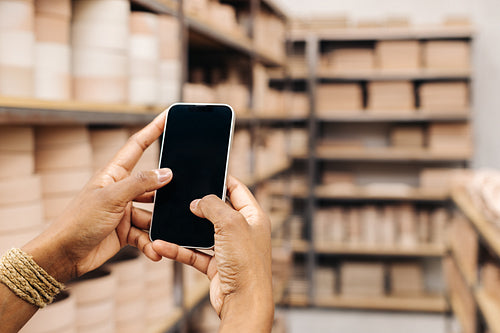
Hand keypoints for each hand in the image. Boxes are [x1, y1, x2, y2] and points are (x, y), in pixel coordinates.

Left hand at [23, 112, 168, 281]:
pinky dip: (151, 243)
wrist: (63, 255)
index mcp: (115, 174)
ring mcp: (125, 211)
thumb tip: (167, 173)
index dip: (153, 130)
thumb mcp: (111, 198)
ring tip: (164, 237)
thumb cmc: (78, 221)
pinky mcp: (127, 231)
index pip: (137, 146)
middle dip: (167, 192)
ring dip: (158, 227)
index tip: (168, 116)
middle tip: (184, 194)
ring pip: (153, 214)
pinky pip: (147, 234)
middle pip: (152, 184)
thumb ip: (140, 183)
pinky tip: (155, 251)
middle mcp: (122, 190)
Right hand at [152, 176, 273, 331]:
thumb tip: (197, 201)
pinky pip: (194, 253)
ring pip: (202, 233)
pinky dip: (179, 249)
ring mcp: (229, 249)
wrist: (243, 302)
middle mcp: (243, 231)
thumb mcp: (230, 223)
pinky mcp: (217, 265)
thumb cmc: (246, 263)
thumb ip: (212, 205)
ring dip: (184, 230)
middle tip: (182, 195)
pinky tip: (162, 245)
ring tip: (166, 222)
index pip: (238, 189)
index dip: (223, 179)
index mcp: (253, 216)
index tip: (206, 171)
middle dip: (199, 204)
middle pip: (218, 210)